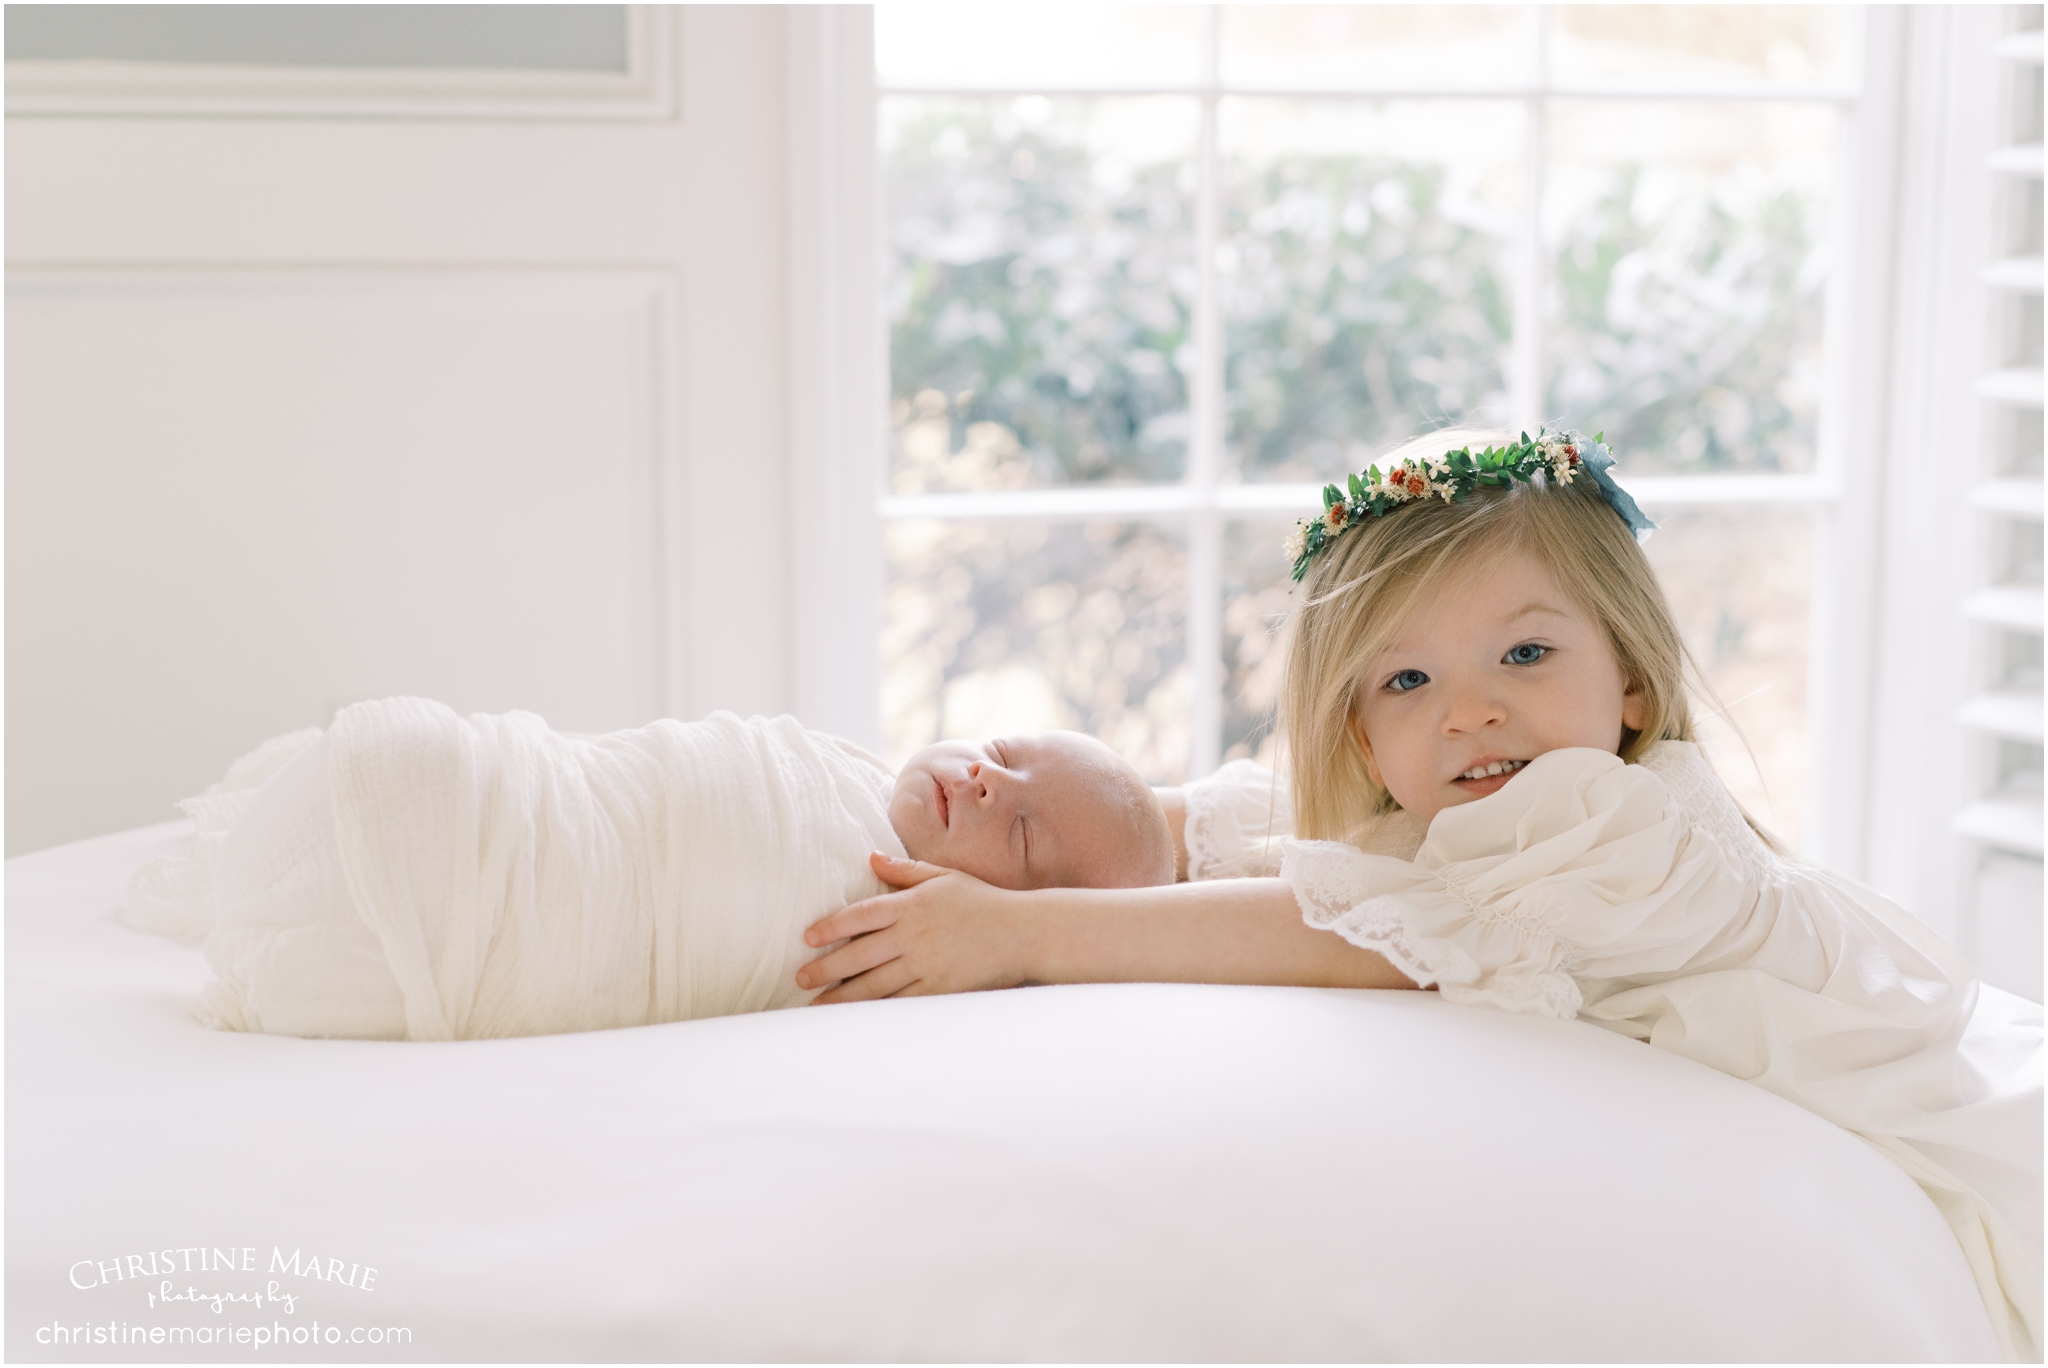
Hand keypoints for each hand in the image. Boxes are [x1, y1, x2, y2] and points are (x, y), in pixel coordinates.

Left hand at [797, 853, 1023, 1003]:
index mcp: (913, 905)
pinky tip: (858, 1017)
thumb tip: (871, 858)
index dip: (831, 926)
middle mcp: (914, 935)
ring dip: (843, 995)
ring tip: (819, 1004)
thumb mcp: (944, 877)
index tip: (808, 938)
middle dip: (826, 968)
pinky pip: (901, 1002)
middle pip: (859, 953)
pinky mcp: (940, 988)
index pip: (861, 915)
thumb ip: (905, 871)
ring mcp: (926, 964)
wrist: (1024, 932)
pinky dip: (877, 1010)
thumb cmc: (983, 901)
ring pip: (874, 983)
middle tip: (802, 977)